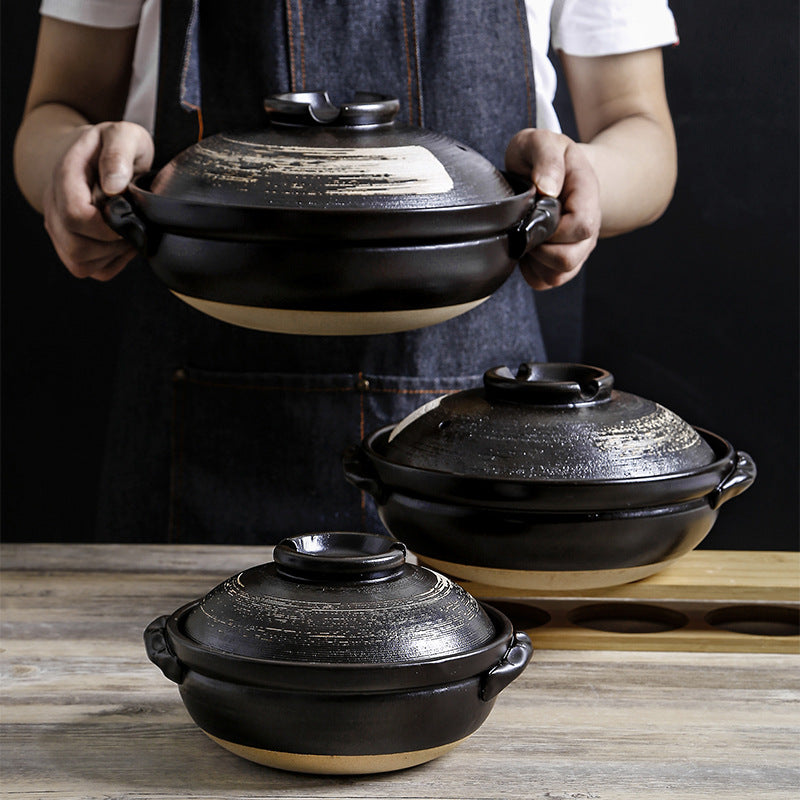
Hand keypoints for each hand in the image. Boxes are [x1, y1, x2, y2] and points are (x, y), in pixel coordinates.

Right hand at [42, 121, 153, 280]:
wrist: (90, 153)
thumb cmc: (108, 145)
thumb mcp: (123, 134)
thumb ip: (119, 153)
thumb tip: (114, 187)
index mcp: (65, 177)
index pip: (76, 215)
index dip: (108, 225)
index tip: (128, 215)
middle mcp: (55, 207)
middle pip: (77, 247)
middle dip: (113, 243)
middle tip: (132, 224)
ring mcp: (60, 229)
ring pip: (81, 263)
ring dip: (111, 254)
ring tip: (126, 230)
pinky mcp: (71, 245)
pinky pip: (90, 270)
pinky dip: (111, 263)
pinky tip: (120, 242)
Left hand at [506, 129, 599, 289]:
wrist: (552, 170)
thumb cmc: (546, 157)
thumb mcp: (541, 141)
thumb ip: (546, 158)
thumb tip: (547, 189)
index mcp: (587, 196)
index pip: (581, 227)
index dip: (552, 228)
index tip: (535, 212)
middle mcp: (588, 228)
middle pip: (569, 259)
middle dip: (539, 248)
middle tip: (525, 226)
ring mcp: (577, 248)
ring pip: (558, 275)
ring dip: (534, 261)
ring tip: (526, 235)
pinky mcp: (561, 263)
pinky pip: (546, 281)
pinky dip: (530, 270)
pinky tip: (526, 247)